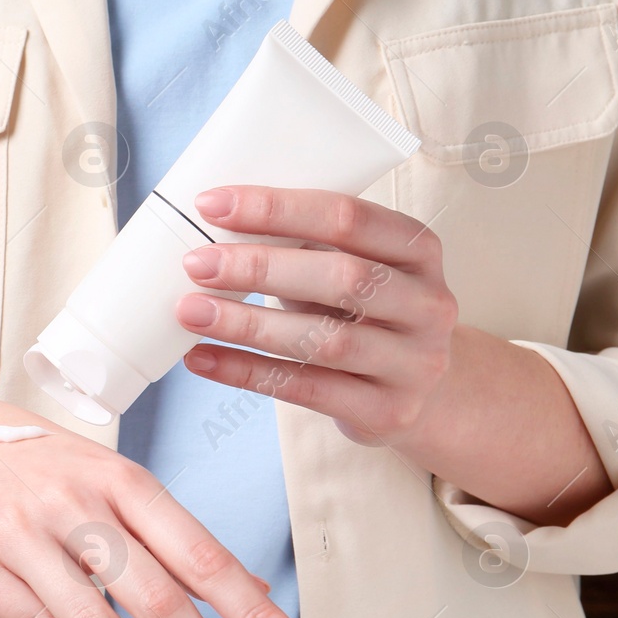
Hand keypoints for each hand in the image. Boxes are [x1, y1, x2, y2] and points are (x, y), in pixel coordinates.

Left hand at [177, 186, 458, 446]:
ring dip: (247, 324)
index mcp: (420, 250)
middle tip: (196, 263)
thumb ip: (304, 246)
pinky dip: (246, 372)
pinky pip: (306, 390)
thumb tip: (212, 230)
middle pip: (341, 278)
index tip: (211, 204)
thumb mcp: (353, 268)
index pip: (349, 217)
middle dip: (259, 267)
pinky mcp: (387, 413)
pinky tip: (202, 358)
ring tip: (189, 311)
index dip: (277, 209)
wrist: (425, 394)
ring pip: (322, 341)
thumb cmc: (366, 314)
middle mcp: (428, 304)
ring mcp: (414, 363)